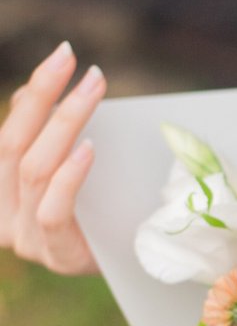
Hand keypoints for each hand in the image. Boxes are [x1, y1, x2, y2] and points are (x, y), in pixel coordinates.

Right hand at [0, 40, 104, 274]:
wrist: (135, 269)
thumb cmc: (108, 219)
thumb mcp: (80, 179)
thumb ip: (56, 146)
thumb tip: (44, 95)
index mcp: (3, 191)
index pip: (11, 133)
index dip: (34, 92)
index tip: (63, 56)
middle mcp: (4, 215)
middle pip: (15, 145)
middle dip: (47, 98)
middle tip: (83, 68)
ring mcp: (26, 239)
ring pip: (33, 171)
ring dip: (64, 125)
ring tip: (92, 93)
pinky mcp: (54, 255)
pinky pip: (52, 210)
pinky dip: (69, 175)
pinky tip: (89, 148)